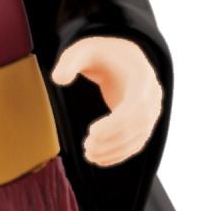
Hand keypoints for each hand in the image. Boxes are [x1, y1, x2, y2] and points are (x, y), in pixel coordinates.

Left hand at [50, 36, 163, 167]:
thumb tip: (58, 79)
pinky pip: (137, 143)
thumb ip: (70, 62)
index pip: (135, 107)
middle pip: (138, 126)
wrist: (121, 57)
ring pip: (138, 138)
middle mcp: (152, 95)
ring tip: (89, 154)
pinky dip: (120, 154)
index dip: (115, 124)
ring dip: (115, 151)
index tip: (91, 132)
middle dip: (113, 141)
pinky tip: (100, 159)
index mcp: (141, 77)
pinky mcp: (146, 122)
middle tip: (87, 148)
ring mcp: (152, 110)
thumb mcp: (82, 51)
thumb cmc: (100, 54)